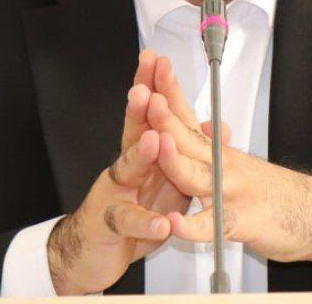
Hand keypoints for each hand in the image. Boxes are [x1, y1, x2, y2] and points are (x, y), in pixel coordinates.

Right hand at [47, 50, 229, 293]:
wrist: (95, 252)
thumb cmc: (132, 211)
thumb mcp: (166, 180)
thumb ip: (187, 151)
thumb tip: (216, 125)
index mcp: (141, 153)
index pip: (148, 113)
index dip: (153, 86)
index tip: (157, 59)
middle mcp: (125, 166)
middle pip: (131, 131)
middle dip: (139, 108)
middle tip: (145, 88)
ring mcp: (114, 193)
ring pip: (125, 170)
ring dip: (140, 155)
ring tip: (153, 141)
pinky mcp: (111, 224)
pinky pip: (129, 221)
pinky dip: (146, 221)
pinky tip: (161, 221)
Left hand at [146, 92, 311, 271]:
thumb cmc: (273, 191)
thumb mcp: (237, 163)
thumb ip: (213, 146)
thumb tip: (197, 124)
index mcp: (217, 150)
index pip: (188, 114)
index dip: (169, 90)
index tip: (154, 64)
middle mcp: (222, 165)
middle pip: (188, 137)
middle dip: (166, 117)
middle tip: (147, 96)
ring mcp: (230, 192)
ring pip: (197, 175)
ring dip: (176, 161)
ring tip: (160, 147)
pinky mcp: (238, 222)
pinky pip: (211, 225)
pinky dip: (192, 226)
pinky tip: (175, 223)